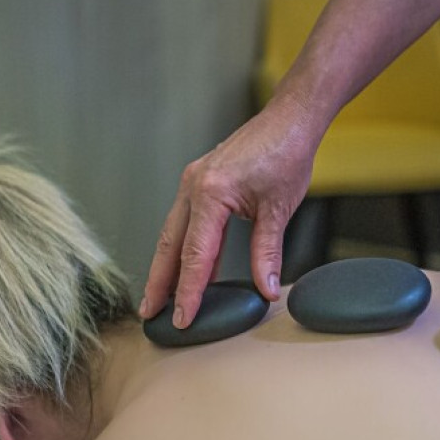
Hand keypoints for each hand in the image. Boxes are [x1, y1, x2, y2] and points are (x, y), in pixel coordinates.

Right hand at [140, 101, 318, 328]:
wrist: (289, 119)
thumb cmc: (286, 155)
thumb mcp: (278, 210)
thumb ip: (266, 253)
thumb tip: (265, 290)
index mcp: (210, 193)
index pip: (195, 255)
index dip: (188, 292)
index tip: (182, 319)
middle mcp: (193, 186)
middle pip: (169, 246)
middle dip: (158, 283)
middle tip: (150, 314)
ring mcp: (193, 182)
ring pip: (172, 233)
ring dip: (165, 266)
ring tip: (160, 297)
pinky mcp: (199, 181)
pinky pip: (184, 221)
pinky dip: (183, 247)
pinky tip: (187, 268)